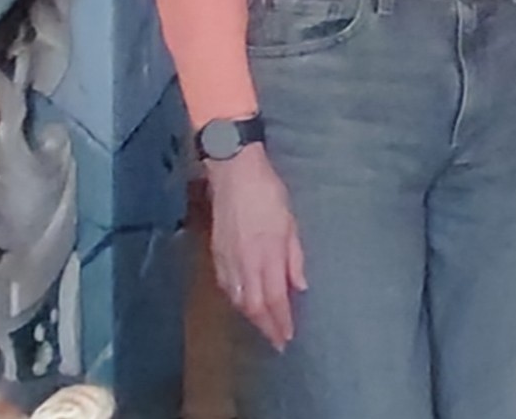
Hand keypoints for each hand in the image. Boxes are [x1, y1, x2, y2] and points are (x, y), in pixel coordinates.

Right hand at [206, 147, 307, 347]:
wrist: (233, 174)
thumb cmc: (268, 194)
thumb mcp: (290, 223)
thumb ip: (294, 257)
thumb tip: (299, 287)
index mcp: (267, 255)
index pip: (273, 298)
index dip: (280, 321)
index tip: (288, 337)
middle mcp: (245, 263)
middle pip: (253, 306)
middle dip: (266, 326)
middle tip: (277, 341)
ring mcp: (227, 260)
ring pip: (238, 299)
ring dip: (251, 317)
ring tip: (264, 327)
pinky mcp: (216, 254)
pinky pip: (226, 287)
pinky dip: (236, 301)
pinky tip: (243, 303)